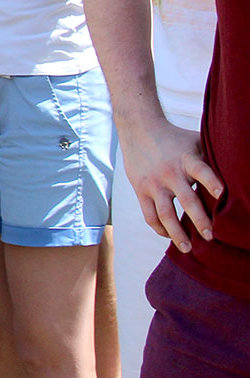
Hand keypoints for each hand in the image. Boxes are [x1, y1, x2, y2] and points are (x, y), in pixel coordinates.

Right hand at [123, 115, 222, 251]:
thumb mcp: (196, 142)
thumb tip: (243, 169)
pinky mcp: (140, 189)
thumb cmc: (176, 139)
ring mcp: (153, 183)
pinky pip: (150, 215)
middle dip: (200, 220)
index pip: (201, 170)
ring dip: (177, 234)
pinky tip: (169, 236)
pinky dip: (160, 228)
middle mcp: (170, 173)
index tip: (222, 193)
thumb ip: (213, 157)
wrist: (138, 129)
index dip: (211, 181)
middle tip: (211, 236)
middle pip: (187, 200)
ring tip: (188, 249)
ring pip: (165, 214)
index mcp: (187, 159)